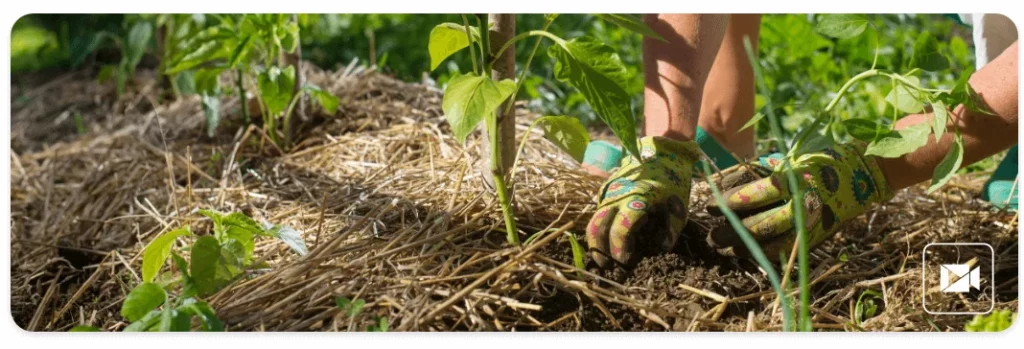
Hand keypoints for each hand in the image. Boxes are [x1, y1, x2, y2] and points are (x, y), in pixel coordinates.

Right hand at [586, 136, 699, 267]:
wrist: (660, 151)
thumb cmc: (673, 180)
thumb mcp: (679, 206)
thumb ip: (671, 230)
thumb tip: (661, 250)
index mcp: (636, 200)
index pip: (620, 230)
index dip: (620, 250)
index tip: (627, 262)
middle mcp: (616, 196)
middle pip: (596, 228)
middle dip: (598, 251)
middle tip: (606, 267)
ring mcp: (607, 192)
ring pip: (593, 220)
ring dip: (597, 241)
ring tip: (607, 256)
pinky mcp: (604, 190)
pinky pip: (598, 212)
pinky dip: (601, 227)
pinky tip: (611, 237)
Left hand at [705, 142, 894, 258]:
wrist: (861, 174)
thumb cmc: (816, 162)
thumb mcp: (785, 161)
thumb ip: (755, 173)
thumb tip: (720, 184)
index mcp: (791, 180)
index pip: (751, 195)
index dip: (726, 203)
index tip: (708, 206)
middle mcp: (799, 204)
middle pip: (756, 224)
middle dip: (729, 231)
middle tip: (710, 235)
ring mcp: (809, 223)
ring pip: (769, 241)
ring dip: (743, 246)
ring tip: (723, 248)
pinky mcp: (815, 236)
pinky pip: (785, 250)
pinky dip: (764, 253)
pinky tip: (747, 254)